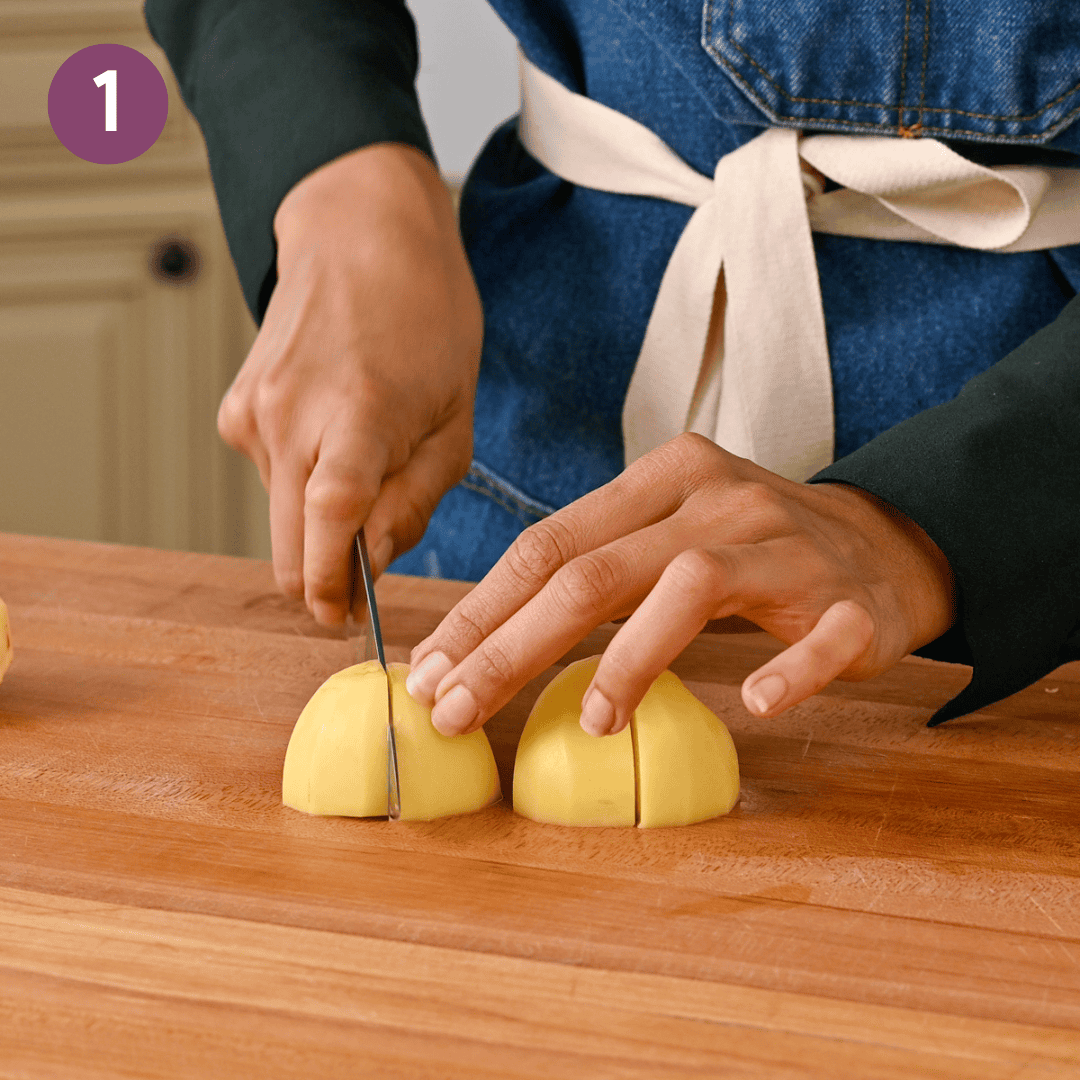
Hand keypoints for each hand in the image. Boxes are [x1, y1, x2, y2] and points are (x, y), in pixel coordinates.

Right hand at [218, 144, 482, 623]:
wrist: (358, 235)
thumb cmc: (426, 319)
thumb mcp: (455, 417)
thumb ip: (416, 498)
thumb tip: (373, 561)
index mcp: (357, 416)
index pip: (329, 528)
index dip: (334, 587)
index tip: (348, 617)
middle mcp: (289, 418)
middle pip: (289, 544)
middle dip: (324, 577)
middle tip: (365, 578)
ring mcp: (253, 414)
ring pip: (281, 516)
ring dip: (321, 522)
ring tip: (370, 466)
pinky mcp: (235, 410)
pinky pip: (271, 479)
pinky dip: (304, 485)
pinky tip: (338, 439)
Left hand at [405, 433, 955, 734]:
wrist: (881, 540)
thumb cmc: (746, 547)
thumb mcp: (664, 535)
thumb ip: (592, 568)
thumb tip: (486, 636)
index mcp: (663, 479)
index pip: (550, 544)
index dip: (483, 610)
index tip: (431, 669)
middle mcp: (719, 500)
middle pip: (596, 571)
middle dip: (513, 646)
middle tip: (457, 711)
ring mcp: (788, 547)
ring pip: (693, 588)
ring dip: (631, 660)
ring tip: (589, 721)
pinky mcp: (852, 602)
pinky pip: (823, 638)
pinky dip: (790, 671)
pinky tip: (756, 704)